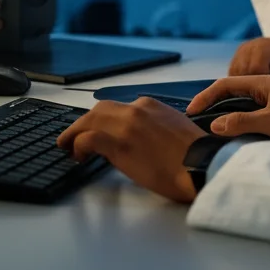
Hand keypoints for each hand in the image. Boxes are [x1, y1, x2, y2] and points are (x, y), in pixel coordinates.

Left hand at [56, 98, 203, 203]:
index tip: (96, 131)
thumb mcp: (172, 130)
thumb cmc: (194, 155)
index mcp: (150, 106)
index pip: (117, 108)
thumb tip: (136, 140)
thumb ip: (152, 128)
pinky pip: (89, 139)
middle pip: (99, 110)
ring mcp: (127, 125)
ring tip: (67, 146)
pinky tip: (78, 156)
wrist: (202, 164)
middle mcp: (137, 109)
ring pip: (89, 120)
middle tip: (72, 138)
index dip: (101, 121)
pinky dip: (79, 145)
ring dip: (74, 133)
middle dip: (83, 123)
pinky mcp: (120, 144)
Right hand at [187, 75, 269, 140]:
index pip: (225, 83)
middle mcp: (263, 87)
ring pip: (238, 102)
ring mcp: (269, 98)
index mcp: (261, 82)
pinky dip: (234, 118)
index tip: (190, 111)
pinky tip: (230, 130)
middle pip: (229, 90)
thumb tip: (214, 124)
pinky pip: (247, 111)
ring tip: (206, 125)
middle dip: (210, 102)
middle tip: (193, 119)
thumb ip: (242, 121)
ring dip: (221, 111)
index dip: (205, 96)